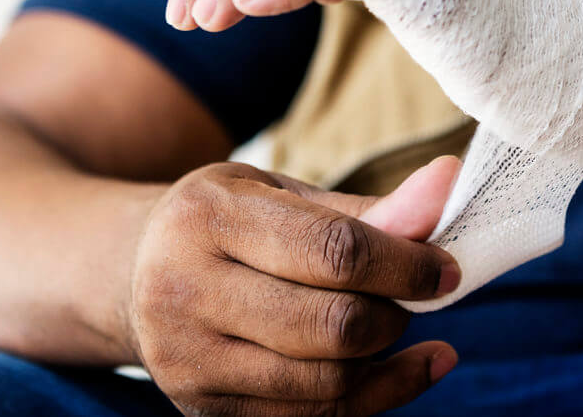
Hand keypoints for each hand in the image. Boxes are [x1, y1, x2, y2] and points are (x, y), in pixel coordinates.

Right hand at [126, 157, 461, 415]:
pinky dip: (376, 395)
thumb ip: (365, 206)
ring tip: (395, 320)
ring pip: (328, 381)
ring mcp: (189, 362)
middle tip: (416, 291)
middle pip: (334, 325)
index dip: (407, 263)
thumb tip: (449, 187)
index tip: (447, 266)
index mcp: (208, 218)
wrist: (133, 272)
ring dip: (386, 354)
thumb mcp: (282, 192)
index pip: (333, 251)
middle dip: (397, 311)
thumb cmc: (225, 221)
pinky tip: (405, 367)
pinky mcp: (204, 410)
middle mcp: (185, 292)